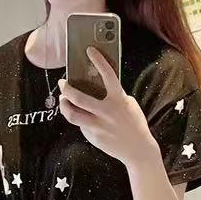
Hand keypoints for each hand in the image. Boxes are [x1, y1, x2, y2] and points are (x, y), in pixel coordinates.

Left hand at [58, 46, 155, 167]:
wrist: (138, 150)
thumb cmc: (134, 124)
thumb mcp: (128, 105)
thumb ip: (115, 96)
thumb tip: (98, 87)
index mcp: (118, 99)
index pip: (108, 74)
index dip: (98, 60)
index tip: (90, 50)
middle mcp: (106, 111)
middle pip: (78, 97)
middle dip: (66, 88)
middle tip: (62, 83)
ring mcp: (98, 124)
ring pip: (72, 113)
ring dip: (64, 105)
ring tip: (63, 100)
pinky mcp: (93, 135)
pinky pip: (80, 124)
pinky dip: (77, 118)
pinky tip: (79, 115)